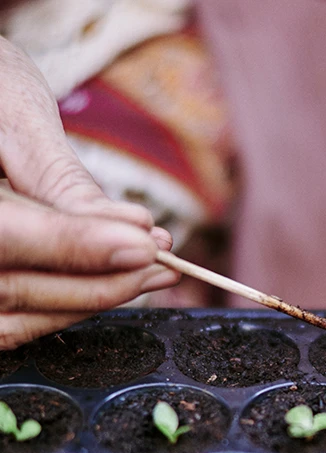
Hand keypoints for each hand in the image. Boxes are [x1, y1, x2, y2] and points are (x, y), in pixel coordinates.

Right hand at [0, 37, 178, 348]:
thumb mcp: (14, 114)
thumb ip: (62, 180)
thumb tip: (133, 233)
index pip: (3, 234)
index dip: (76, 245)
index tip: (143, 245)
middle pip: (14, 288)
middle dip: (100, 281)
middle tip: (162, 260)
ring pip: (19, 315)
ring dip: (94, 299)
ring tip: (154, 272)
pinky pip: (20, 317)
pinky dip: (73, 303)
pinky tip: (119, 281)